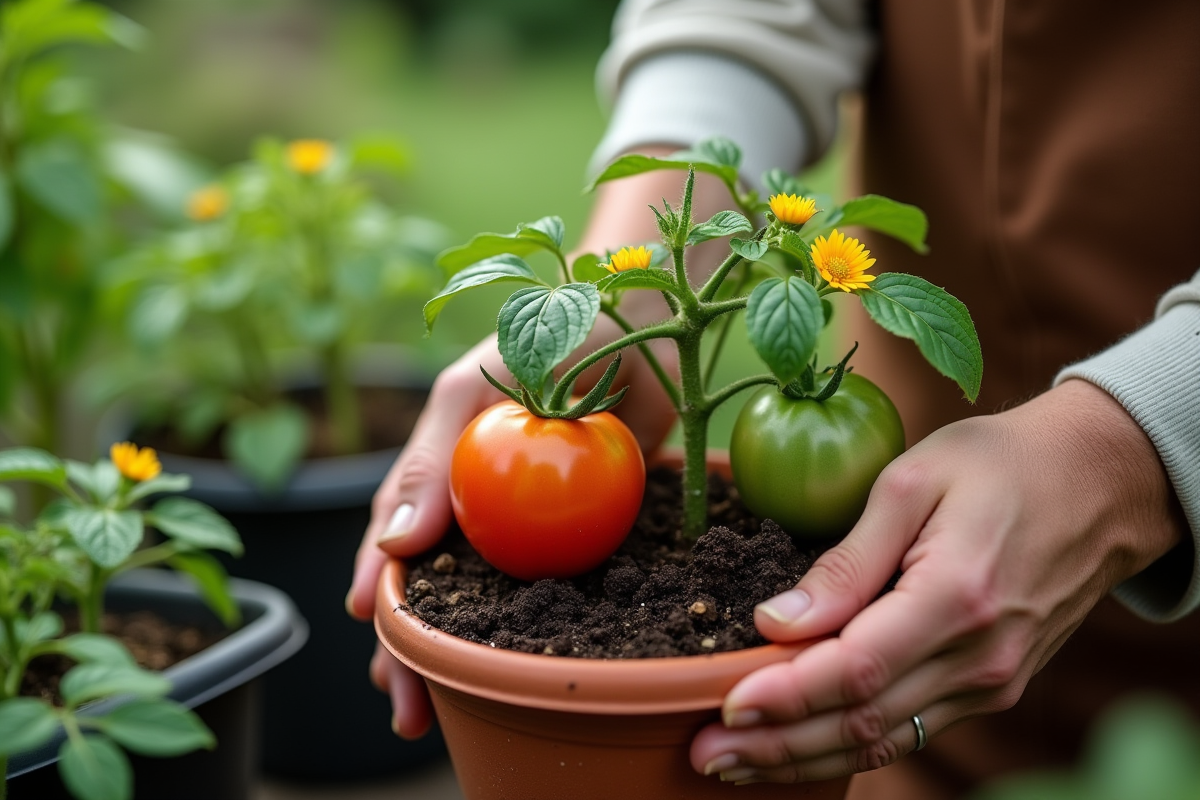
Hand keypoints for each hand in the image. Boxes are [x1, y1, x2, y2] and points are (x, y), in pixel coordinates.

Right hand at [346, 151, 736, 737]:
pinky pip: (558, 584)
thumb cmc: (549, 334)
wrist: (647, 324)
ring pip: (489, 595)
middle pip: (436, 580)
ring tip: (438, 710)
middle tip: (403, 705)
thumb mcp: (473, 390)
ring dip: (462, 652)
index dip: (384, 586)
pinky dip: (536, 628)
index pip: (399, 534)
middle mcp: (482, 497)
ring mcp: (533, 516)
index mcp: (446, 464)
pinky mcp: (587, 526)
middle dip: (411, 644)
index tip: (375, 633)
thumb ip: (434, 463)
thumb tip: (397, 546)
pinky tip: (524, 669)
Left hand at [690, 379, 1184, 783]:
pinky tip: (801, 750)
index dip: (785, 696)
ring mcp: (993, 681)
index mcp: (958, 596)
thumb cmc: (999, 465)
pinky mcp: (993, 686)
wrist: (1099, 483)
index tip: (722, 706)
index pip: (856, 668)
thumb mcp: (913, 481)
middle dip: (777, 745)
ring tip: (736, 763)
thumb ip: (847, 560)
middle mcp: (980, 656)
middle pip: (863, 721)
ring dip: (805, 759)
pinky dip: (851, 747)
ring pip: (886, 739)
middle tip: (705, 753)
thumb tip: (778, 620)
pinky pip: (912, 730)